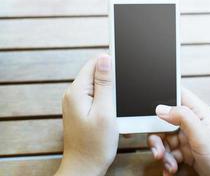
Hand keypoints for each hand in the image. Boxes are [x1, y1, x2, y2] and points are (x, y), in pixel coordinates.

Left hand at [55, 54, 117, 175]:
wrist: (84, 167)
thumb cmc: (95, 145)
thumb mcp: (105, 111)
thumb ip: (104, 83)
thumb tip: (104, 57)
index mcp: (77, 91)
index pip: (94, 63)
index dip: (111, 64)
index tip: (123, 76)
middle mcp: (73, 94)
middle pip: (97, 74)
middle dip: (113, 84)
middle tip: (118, 103)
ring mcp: (76, 102)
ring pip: (99, 87)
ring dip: (112, 96)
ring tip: (115, 114)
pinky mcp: (81, 110)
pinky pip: (97, 98)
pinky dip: (108, 105)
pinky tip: (112, 118)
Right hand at [148, 88, 209, 175]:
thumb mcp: (203, 137)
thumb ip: (183, 118)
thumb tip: (161, 108)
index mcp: (198, 113)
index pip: (178, 95)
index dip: (164, 98)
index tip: (152, 112)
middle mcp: (191, 124)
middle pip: (164, 121)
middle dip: (158, 136)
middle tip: (158, 150)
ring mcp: (187, 138)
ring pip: (164, 139)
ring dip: (162, 153)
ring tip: (169, 165)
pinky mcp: (185, 152)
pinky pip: (168, 153)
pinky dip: (167, 162)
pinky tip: (171, 170)